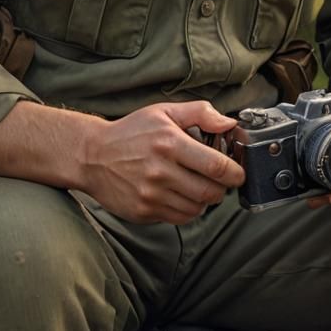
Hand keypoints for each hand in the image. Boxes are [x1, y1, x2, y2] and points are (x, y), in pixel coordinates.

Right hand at [82, 101, 245, 224]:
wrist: (92, 156)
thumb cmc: (131, 132)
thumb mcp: (163, 112)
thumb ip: (199, 113)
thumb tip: (229, 123)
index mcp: (169, 143)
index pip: (215, 166)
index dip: (234, 172)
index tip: (238, 173)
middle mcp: (160, 171)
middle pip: (210, 192)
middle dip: (222, 188)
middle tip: (219, 180)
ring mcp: (151, 195)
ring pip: (197, 208)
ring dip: (205, 200)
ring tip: (198, 185)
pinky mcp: (144, 212)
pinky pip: (179, 218)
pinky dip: (188, 210)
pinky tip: (182, 195)